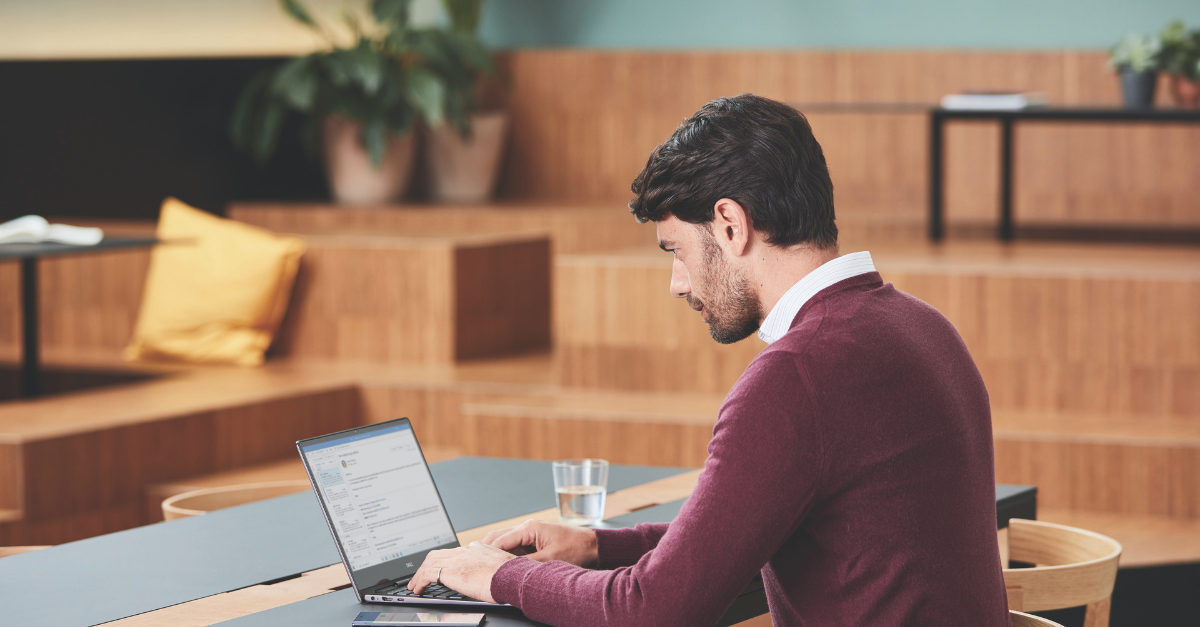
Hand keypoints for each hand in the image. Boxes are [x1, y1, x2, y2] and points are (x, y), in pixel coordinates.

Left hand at [408, 542, 516, 602]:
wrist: (513, 576)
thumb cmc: (512, 576)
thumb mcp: (499, 568)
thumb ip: (488, 569)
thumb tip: (486, 579)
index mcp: (477, 548)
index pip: (454, 552)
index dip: (444, 561)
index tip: (440, 568)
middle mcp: (466, 550)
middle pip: (438, 554)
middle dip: (427, 565)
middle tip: (421, 576)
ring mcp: (458, 559)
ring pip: (430, 562)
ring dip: (420, 574)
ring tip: (415, 585)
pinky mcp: (451, 571)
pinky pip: (427, 573)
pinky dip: (419, 581)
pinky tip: (418, 589)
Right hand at [482, 519, 598, 566]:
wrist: (594, 547)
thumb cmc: (577, 549)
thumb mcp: (551, 559)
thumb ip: (528, 565)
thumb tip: (510, 572)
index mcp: (529, 528)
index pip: (500, 540)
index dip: (487, 553)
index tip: (476, 563)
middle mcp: (527, 528)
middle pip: (498, 538)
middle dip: (486, 551)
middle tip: (475, 564)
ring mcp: (530, 535)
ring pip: (505, 544)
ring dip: (497, 555)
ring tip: (486, 567)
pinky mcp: (535, 543)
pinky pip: (515, 549)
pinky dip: (508, 557)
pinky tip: (503, 567)